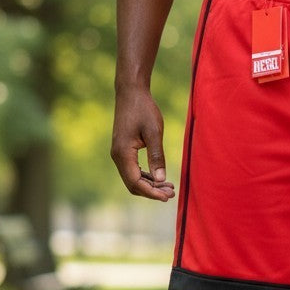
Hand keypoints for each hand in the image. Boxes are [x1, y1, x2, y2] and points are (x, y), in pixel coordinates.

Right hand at [111, 86, 175, 200]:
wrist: (131, 92)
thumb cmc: (143, 109)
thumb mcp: (154, 132)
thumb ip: (157, 156)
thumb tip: (161, 179)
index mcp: (123, 153)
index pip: (136, 182)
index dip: (152, 192)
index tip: (168, 196)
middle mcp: (117, 156)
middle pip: (133, 184)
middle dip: (152, 192)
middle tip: (172, 193)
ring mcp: (119, 154)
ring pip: (133, 179)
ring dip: (150, 185)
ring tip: (169, 187)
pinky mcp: (123, 150)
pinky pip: (133, 170)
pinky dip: (146, 177)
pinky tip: (160, 177)